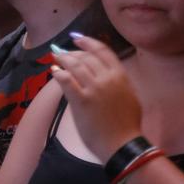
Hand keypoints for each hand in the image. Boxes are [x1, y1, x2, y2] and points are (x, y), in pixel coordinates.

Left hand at [46, 34, 144, 163]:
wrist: (122, 144)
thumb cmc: (127, 124)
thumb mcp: (129, 96)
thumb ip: (117, 82)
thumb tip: (101, 73)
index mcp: (121, 75)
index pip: (102, 51)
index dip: (88, 42)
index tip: (77, 39)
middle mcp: (108, 78)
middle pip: (86, 57)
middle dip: (72, 53)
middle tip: (62, 53)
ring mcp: (94, 89)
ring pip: (75, 66)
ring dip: (63, 60)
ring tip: (55, 59)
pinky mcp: (81, 101)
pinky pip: (66, 81)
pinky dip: (58, 73)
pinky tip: (54, 71)